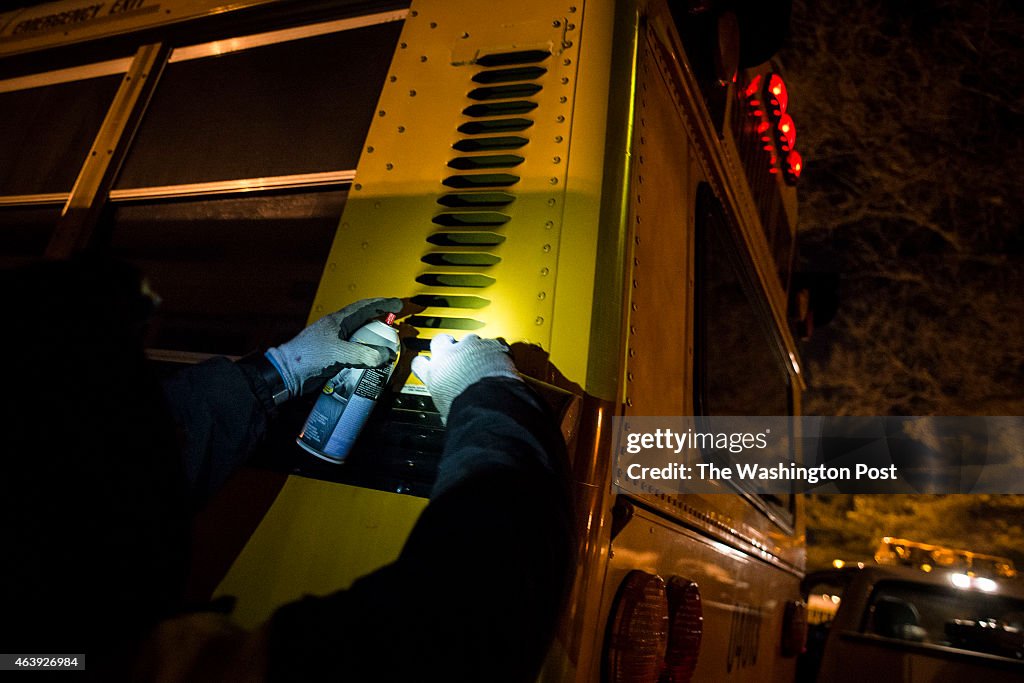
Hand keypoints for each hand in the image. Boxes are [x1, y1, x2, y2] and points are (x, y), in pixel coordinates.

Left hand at [265, 297, 401, 398]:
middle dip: (381, 321)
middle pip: (364, 321)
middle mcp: (337, 329)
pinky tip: (372, 361)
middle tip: (396, 324)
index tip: (398, 304)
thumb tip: (386, 355)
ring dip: (374, 339)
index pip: (364, 307)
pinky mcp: (332, 356)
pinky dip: (366, 354)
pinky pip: (354, 351)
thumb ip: (364, 354)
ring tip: (388, 344)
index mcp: (338, 321)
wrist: (286, 373)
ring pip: (359, 337)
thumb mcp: (338, 353)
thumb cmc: (307, 357)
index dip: (382, 304)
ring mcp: (334, 342)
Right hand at [410, 334, 519, 422]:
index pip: (419, 363)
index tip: (428, 365)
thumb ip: (445, 404)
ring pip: (468, 338)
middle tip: (454, 354)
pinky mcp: (490, 345)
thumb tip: (447, 415)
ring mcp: (470, 348)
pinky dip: (496, 350)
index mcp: (434, 374)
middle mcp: (449, 356)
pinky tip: (500, 360)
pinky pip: (492, 343)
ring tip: (481, 359)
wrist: (489, 403)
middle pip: (440, 340)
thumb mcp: (447, 410)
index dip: (423, 364)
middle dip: (446, 345)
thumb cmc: (466, 409)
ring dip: (474, 347)